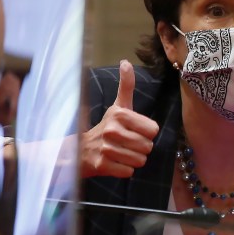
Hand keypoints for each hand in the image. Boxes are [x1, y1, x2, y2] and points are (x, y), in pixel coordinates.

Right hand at [81, 61, 158, 177]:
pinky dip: (125, 170)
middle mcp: (113, 130)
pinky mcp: (103, 165)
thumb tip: (126, 62)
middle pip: (148, 146)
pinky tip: (115, 162)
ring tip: (121, 153)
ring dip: (133, 159)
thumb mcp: (118, 106)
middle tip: (127, 143)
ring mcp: (107, 149)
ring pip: (140, 161)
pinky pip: (129, 172)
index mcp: (120, 115)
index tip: (134, 130)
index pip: (154, 130)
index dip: (147, 133)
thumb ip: (126, 85)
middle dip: (141, 148)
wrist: (80, 150)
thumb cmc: (107, 127)